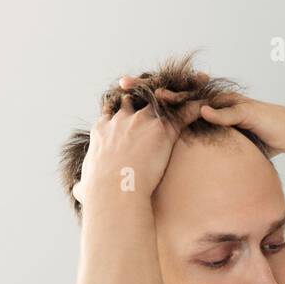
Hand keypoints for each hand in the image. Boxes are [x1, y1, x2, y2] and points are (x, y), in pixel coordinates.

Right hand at [74, 86, 202, 205]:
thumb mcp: (86, 186)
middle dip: (148, 95)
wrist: (114, 191)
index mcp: (102, 130)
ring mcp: (142, 122)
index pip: (113, 111)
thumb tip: (78, 192)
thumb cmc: (98, 194)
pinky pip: (183, 113)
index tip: (127, 109)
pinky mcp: (162, 130)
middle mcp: (122, 120)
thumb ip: (83, 185)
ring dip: (176, 95)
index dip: (121, 110)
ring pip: (162, 100)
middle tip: (160, 94)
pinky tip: (206, 104)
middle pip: (136, 99)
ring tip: (189, 90)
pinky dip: (195, 107)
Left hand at [116, 73, 284, 156]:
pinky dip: (216, 112)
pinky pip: (228, 111)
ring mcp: (228, 104)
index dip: (145, 98)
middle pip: (176, 92)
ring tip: (157, 98)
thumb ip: (200, 146)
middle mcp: (212, 101)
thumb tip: (177, 162)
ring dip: (179, 97)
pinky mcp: (246, 111)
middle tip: (123, 84)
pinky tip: (201, 111)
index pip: (169, 102)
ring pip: (199, 98)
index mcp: (202, 109)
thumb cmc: (257, 140)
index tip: (119, 97)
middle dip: (149, 88)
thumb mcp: (221, 146)